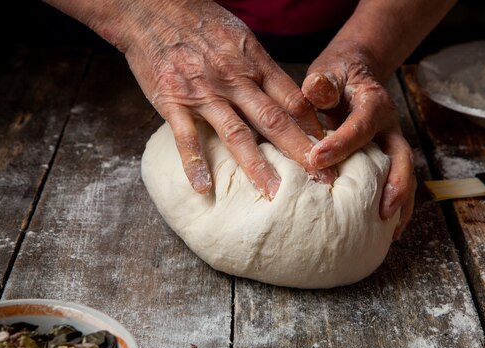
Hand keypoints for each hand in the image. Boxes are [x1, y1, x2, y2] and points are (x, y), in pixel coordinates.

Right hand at [68, 0, 334, 197]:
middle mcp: (235, 80)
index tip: (331, 151)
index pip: (293, 100)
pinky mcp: (172, 101)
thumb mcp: (241, 39)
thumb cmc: (201, 22)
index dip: (314, 128)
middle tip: (322, 180)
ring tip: (273, 192)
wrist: (152, 7)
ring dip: (257, 165)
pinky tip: (203, 187)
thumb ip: (262, 70)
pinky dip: (194, 162)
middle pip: (274, 121)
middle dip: (301, 153)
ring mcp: (204, 92)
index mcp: (255, 64)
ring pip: (236, 133)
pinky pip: (185, 137)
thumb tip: (287, 99)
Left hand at [302, 40, 415, 238]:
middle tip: (384, 210)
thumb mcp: (328, 72)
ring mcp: (391, 145)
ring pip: (404, 174)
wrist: (353, 77)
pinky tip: (388, 230)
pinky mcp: (386, 159)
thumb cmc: (336, 78)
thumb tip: (316, 87)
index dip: (342, 144)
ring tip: (390, 230)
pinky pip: (396, 183)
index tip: (317, 160)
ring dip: (401, 202)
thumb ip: (322, 80)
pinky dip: (397, 206)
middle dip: (395, 184)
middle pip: (401, 156)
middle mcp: (389, 127)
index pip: (361, 126)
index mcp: (374, 103)